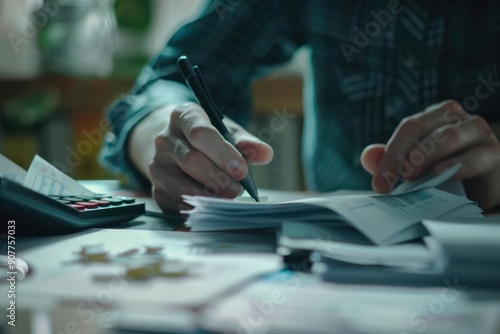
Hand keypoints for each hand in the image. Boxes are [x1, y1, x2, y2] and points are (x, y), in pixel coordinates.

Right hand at [144, 103, 272, 211]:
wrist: (176, 145)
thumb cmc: (207, 138)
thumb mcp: (227, 132)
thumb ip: (246, 143)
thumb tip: (265, 154)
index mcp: (183, 117)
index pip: (200, 133)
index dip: (223, 154)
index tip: (242, 170)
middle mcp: (165, 139)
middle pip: (191, 160)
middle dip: (219, 178)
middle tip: (238, 189)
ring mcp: (157, 165)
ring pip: (181, 186)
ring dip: (208, 196)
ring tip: (227, 197)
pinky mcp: (155, 188)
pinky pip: (175, 203)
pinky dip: (196, 208)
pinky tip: (211, 205)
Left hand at [360, 100, 499, 209]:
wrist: (482, 191)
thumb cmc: (445, 175)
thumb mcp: (414, 167)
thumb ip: (390, 160)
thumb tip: (367, 156)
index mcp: (434, 116)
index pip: (408, 127)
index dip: (390, 154)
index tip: (378, 183)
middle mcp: (456, 117)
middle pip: (420, 127)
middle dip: (399, 155)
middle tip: (387, 183)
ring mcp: (477, 132)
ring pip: (448, 136)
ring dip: (425, 156)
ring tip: (409, 176)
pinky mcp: (494, 152)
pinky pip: (475, 156)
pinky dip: (456, 166)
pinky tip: (439, 173)